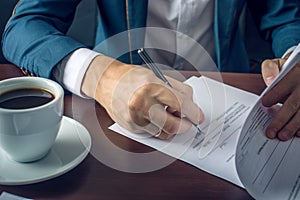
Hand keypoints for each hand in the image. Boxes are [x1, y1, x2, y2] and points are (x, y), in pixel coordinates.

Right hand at [82, 55, 203, 138]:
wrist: (106, 82)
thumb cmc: (131, 77)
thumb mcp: (157, 76)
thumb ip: (177, 89)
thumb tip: (191, 105)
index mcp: (152, 87)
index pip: (181, 104)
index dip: (194, 112)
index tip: (198, 117)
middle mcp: (142, 104)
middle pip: (173, 125)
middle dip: (185, 126)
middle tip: (187, 123)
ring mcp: (135, 118)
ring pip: (163, 132)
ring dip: (170, 126)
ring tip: (166, 115)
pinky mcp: (130, 127)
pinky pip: (151, 133)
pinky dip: (156, 126)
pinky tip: (151, 116)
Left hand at [261, 54, 299, 140]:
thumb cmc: (290, 69)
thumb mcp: (279, 63)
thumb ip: (271, 68)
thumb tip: (269, 81)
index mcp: (295, 73)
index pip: (283, 85)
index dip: (273, 96)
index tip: (265, 104)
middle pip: (293, 104)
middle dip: (281, 119)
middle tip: (271, 132)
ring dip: (293, 126)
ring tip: (283, 136)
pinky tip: (298, 133)